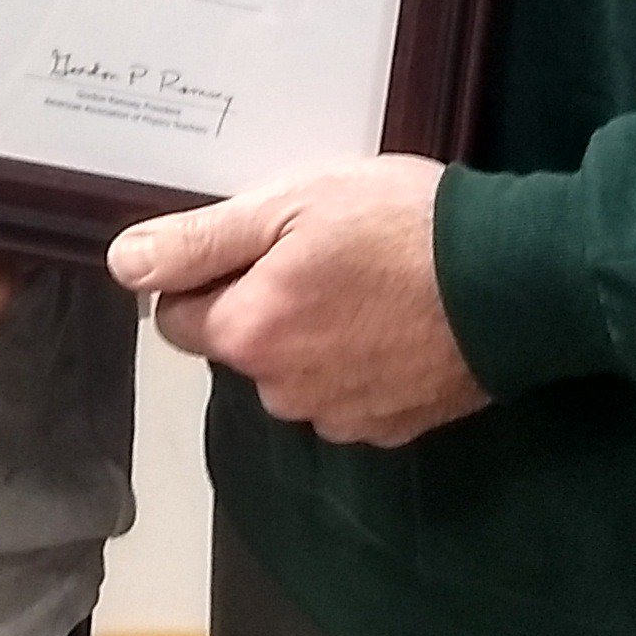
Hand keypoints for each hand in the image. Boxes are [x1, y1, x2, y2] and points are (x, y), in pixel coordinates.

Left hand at [108, 155, 485, 447]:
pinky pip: (344, 396)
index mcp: (247, 334)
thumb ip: (201, 241)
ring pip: (292, 373)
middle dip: (262, 305)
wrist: (512, 280)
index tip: (260, 241)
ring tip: (366, 284)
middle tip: (321, 252)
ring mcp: (337, 419)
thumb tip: (124, 265)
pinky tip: (394, 322)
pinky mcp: (387, 431)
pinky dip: (357, 364)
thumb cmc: (397, 225)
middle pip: (239, 345)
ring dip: (309, 337)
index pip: (177, 317)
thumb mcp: (291, 204)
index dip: (209, 272)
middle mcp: (280, 392)